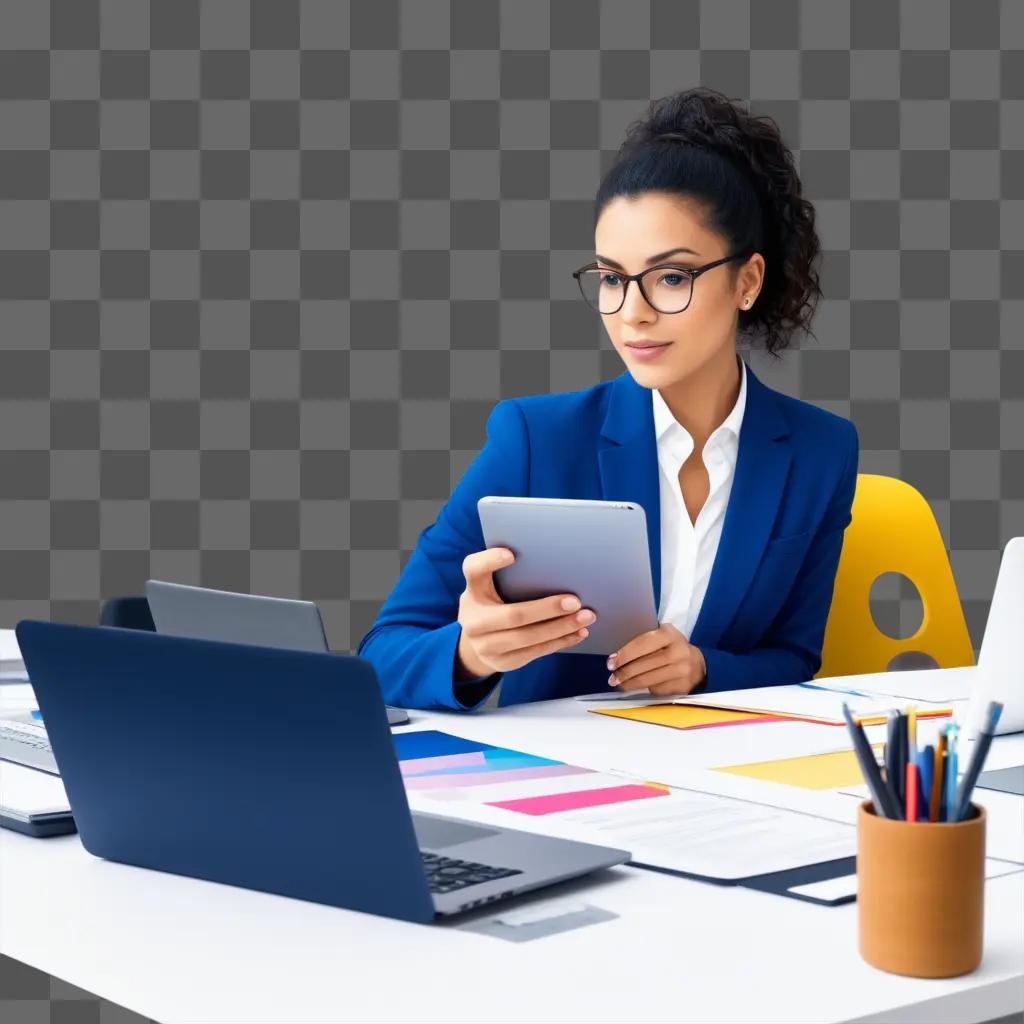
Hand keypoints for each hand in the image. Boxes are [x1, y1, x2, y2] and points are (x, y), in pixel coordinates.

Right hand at [455, 547, 596, 679]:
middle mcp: (473, 619)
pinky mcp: (502, 662)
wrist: (475, 643)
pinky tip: (579, 633)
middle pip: (513, 615)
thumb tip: (558, 563)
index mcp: (473, 591)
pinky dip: (561, 641)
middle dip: (548, 609)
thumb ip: (508, 576)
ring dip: (561, 628)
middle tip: (575, 601)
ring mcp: (485, 645)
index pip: (473, 570)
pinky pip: (536, 652)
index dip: (490, 560)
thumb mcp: (490, 588)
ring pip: (529, 638)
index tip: (511, 554)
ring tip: (586, 617)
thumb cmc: (492, 604)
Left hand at [605, 622, 706, 695]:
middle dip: (624, 672)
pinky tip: (638, 687)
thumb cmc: (671, 648)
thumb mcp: (662, 637)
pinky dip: (645, 689)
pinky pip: (657, 690)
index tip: (611, 662)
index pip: (642, 644)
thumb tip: (617, 657)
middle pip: (644, 665)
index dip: (624, 655)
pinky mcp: (682, 687)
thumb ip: (644, 642)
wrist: (698, 664)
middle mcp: (678, 652)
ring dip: (630, 683)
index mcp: (670, 634)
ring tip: (619, 684)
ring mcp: (682, 671)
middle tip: (612, 677)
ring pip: (648, 680)